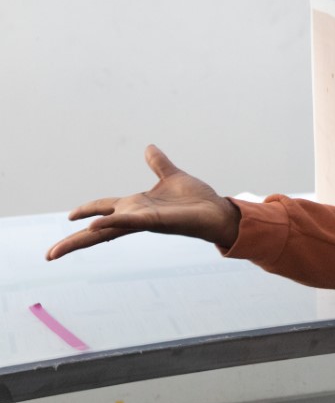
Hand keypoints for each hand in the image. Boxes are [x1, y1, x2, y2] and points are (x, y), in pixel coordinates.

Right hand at [46, 145, 240, 260]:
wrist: (218, 211)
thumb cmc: (197, 200)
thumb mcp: (172, 176)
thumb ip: (158, 164)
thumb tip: (149, 147)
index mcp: (136, 206)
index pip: (103, 209)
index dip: (87, 211)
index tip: (68, 217)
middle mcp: (136, 216)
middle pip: (97, 229)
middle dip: (73, 242)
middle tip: (49, 255)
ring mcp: (144, 221)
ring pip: (107, 231)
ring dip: (84, 238)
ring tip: (59, 249)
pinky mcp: (156, 222)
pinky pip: (130, 222)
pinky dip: (113, 222)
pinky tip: (95, 225)